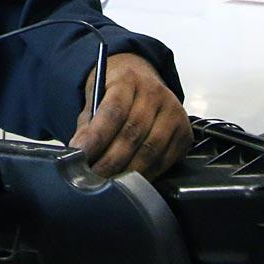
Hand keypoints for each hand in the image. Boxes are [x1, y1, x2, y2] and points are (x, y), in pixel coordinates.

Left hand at [68, 52, 191, 179]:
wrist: (144, 82)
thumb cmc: (114, 92)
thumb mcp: (95, 97)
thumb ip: (88, 124)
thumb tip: (78, 152)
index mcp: (129, 80)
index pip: (113, 112)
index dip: (97, 138)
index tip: (80, 156)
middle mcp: (155, 93)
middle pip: (132, 134)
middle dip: (110, 160)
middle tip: (92, 178)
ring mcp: (174, 112)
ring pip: (150, 150)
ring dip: (127, 172)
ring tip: (109, 183)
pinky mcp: (185, 132)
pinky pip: (165, 160)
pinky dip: (146, 174)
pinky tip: (130, 181)